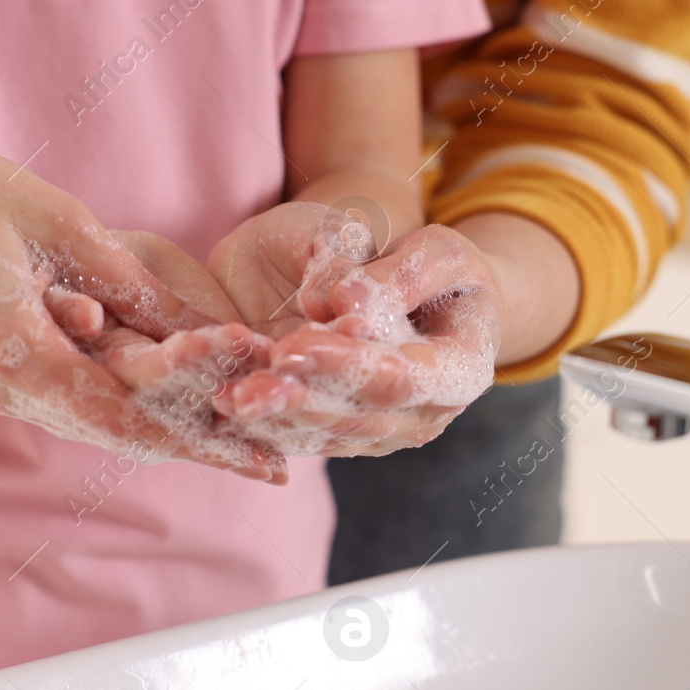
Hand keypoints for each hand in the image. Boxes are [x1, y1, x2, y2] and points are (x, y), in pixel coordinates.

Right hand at [0, 117, 282, 480]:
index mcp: (11, 353)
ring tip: (241, 442)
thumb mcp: (66, 228)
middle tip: (274, 465)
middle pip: (116, 435)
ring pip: (93, 424)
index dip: (205, 442)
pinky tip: (177, 409)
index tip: (268, 461)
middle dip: (200, 448)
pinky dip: (125, 407)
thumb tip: (216, 335)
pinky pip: (67, 401)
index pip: (128, 419)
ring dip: (167, 431)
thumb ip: (138, 292)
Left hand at [206, 209, 502, 456]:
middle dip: (303, 400)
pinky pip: (305, 439)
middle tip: (250, 385)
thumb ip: (399, 273)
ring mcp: (388, 434)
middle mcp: (428, 415)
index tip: (296, 344)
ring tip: (230, 398)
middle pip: (361, 416)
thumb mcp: (436, 250)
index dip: (350, 364)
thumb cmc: (435, 269)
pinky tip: (226, 406)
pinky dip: (266, 426)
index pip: (403, 376)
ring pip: (327, 435)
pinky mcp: (350, 438)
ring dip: (276, 419)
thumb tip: (345, 304)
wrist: (426, 300)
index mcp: (463, 370)